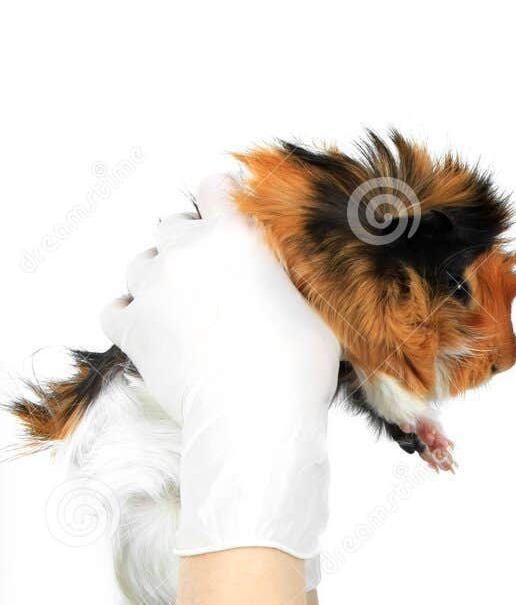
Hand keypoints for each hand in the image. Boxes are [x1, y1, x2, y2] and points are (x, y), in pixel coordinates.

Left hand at [100, 170, 341, 560]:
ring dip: (157, 281)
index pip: (214, 187)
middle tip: (208, 281)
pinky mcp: (131, 328)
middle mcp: (187, 250)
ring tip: (180, 312)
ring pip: (139, 265)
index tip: (223, 217)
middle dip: (187, 247)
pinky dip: (128, 318)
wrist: (257, 417)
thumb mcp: (314, 308)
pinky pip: (113, 310)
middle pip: (171, 225)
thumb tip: (289, 277)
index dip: (219, 200)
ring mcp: (153, 288)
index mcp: (235, 235)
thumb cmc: (298, 369)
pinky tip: (150, 331)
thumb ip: (286, 277)